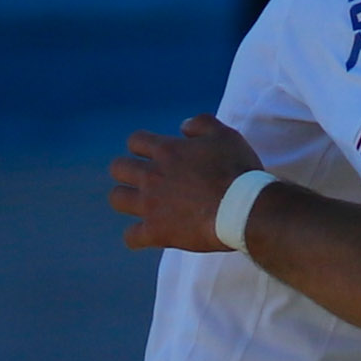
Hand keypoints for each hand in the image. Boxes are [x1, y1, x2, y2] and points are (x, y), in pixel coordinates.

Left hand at [111, 114, 258, 251]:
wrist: (243, 208)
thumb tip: (182, 126)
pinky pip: (131, 237)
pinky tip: (148, 234)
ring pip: (117, 198)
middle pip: (118, 168)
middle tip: (144, 179)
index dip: (142, 146)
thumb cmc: (237, 170)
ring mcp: (151, 205)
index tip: (153, 154)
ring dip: (126, 199)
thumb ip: (201, 124)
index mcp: (167, 150)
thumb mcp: (225, 135)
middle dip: (127, 171)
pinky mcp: (156, 232)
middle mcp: (152, 175)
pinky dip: (137, 236)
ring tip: (141, 204)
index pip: (136, 141)